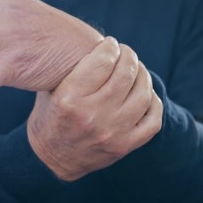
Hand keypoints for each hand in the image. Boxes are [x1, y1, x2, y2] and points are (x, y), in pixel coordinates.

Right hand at [27, 37, 162, 181]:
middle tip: (126, 53)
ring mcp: (111, 133)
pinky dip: (153, 103)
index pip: (103, 61)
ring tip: (136, 70)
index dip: (110, 46)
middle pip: (125, 75)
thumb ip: (72, 68)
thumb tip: (99, 42)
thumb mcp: (49, 89)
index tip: (110, 44)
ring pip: (143, 94)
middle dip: (129, 57)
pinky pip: (153, 120)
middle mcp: (92, 116)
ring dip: (143, 76)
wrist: (49, 159)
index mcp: (69, 99)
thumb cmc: (50, 115)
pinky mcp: (124, 146)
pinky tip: (144, 94)